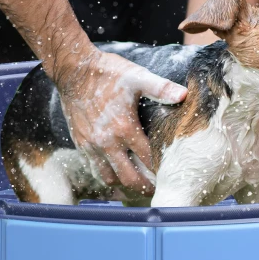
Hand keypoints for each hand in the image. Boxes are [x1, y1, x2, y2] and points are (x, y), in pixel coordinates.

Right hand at [55, 49, 187, 194]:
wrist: (73, 70)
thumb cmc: (107, 73)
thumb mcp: (136, 76)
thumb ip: (161, 88)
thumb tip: (184, 95)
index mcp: (124, 128)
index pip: (148, 159)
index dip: (160, 170)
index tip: (170, 174)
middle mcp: (107, 142)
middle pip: (129, 178)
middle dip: (145, 187)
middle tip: (156, 188)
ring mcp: (91, 145)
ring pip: (109, 178)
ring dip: (124, 183)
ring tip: (137, 182)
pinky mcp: (80, 144)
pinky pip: (94, 169)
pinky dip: (107, 174)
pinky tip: (117, 170)